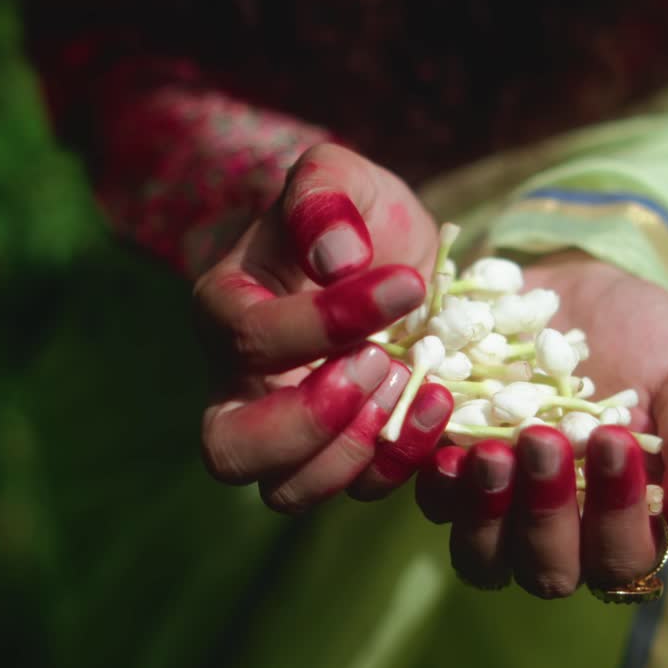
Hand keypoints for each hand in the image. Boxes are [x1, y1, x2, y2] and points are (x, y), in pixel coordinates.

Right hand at [195, 143, 453, 512]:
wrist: (400, 260)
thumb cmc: (357, 217)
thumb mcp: (341, 177)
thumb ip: (324, 193)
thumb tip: (335, 259)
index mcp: (226, 310)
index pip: (246, 340)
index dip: (324, 322)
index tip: (404, 284)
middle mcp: (239, 386)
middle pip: (228, 450)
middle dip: (308, 422)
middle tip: (378, 366)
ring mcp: (290, 433)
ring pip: (286, 490)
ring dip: (355, 450)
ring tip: (410, 381)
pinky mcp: (344, 457)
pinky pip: (357, 491)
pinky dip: (402, 460)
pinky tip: (441, 404)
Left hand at [415, 251, 667, 595]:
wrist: (573, 285)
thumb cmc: (645, 336)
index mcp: (624, 521)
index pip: (620, 559)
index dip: (616, 517)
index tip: (615, 439)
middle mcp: (559, 530)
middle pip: (547, 572)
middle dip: (547, 515)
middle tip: (544, 440)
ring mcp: (497, 507)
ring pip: (482, 556)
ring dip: (486, 513)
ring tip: (493, 452)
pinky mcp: (446, 472)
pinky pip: (434, 505)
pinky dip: (439, 485)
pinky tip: (448, 446)